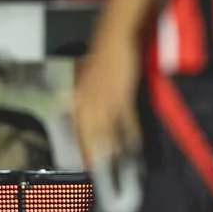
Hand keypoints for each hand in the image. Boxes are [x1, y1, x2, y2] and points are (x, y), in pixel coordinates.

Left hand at [74, 30, 141, 168]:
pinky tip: (134, 145)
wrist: (116, 38)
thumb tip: (90, 112)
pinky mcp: (121, 95)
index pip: (78, 128)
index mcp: (79, 97)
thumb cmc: (106, 57)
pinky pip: (125, 119)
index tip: (86, 164)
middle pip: (90, 133)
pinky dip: (130, 133)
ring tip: (116, 167)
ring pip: (106, 129)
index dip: (82, 147)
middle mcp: (88, 100)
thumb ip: (88, 96)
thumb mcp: (92, 79)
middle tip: (99, 172)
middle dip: (95, 153)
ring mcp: (104, 99)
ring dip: (112, 148)